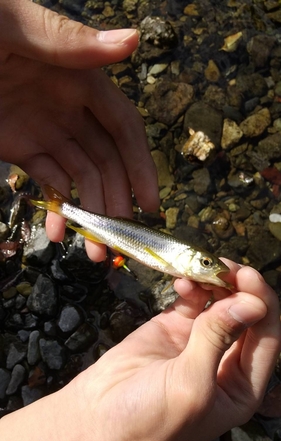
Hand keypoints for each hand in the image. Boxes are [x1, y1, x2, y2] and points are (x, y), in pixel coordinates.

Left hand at [0, 0, 158, 260]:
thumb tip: (133, 39)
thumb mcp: (15, 27)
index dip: (140, 166)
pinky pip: (47, 181)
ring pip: (80, 178)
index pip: (123, 129)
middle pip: (106, 163)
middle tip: (114, 245)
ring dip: (89, 216)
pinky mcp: (22, 147)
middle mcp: (72, 110)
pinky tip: (56, 233)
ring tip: (91, 252)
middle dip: (114, 204)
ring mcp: (47, 131)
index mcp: (81, 79)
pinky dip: (55, 208)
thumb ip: (68, 41)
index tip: (149, 205)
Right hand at [78, 261, 279, 440]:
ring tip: (201, 268)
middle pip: (247, 316)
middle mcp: (225, 362)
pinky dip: (191, 287)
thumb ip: (218, 338)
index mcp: (241, 386)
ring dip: (215, 283)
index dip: (263, 304)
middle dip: (239, 288)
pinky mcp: (172, 329)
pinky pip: (192, 302)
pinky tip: (183, 281)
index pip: (267, 338)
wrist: (95, 421)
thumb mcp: (189, 383)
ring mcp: (198, 342)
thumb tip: (254, 303)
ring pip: (220, 304)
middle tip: (222, 265)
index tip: (249, 277)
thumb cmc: (147, 418)